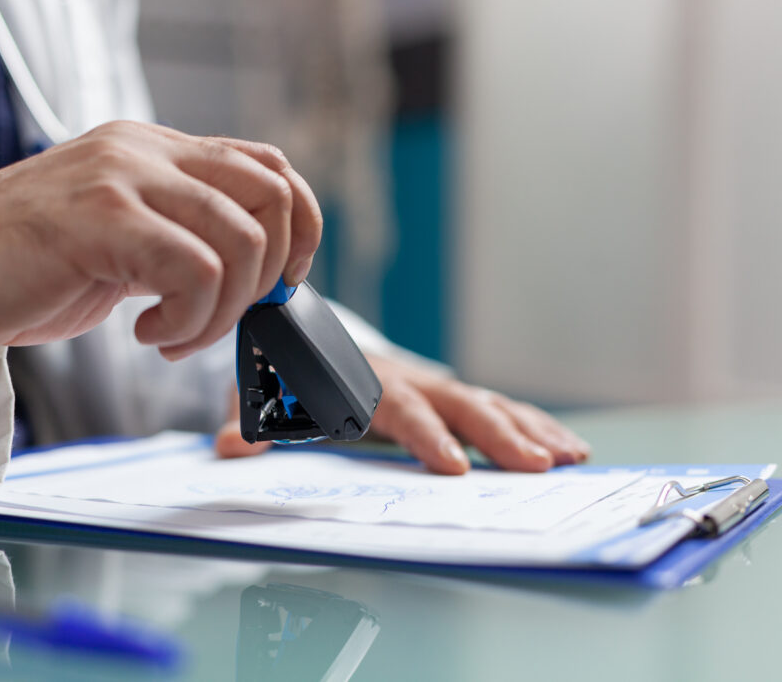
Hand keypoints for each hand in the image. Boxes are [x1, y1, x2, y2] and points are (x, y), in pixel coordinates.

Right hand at [0, 121, 321, 355]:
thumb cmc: (28, 266)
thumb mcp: (121, 237)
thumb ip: (178, 234)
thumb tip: (252, 273)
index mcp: (155, 151)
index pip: (267, 165)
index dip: (300, 225)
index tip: (285, 280)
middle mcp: (145, 152)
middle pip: (271, 197)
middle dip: (270, 275)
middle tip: (226, 317)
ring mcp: (123, 179)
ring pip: (241, 240)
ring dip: (223, 311)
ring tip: (176, 336)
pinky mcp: (102, 218)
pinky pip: (195, 270)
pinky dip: (188, 321)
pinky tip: (149, 336)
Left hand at [215, 354, 590, 472]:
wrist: (301, 333)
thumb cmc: (281, 371)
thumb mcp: (253, 392)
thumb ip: (245, 419)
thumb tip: (229, 448)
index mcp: (361, 380)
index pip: (398, 408)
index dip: (424, 435)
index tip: (451, 467)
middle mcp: (405, 379)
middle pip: (458, 403)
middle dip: (498, 435)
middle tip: (536, 467)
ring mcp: (431, 384)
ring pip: (489, 403)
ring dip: (529, 429)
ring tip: (571, 458)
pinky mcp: (447, 394)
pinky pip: (497, 407)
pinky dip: (534, 425)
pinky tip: (570, 447)